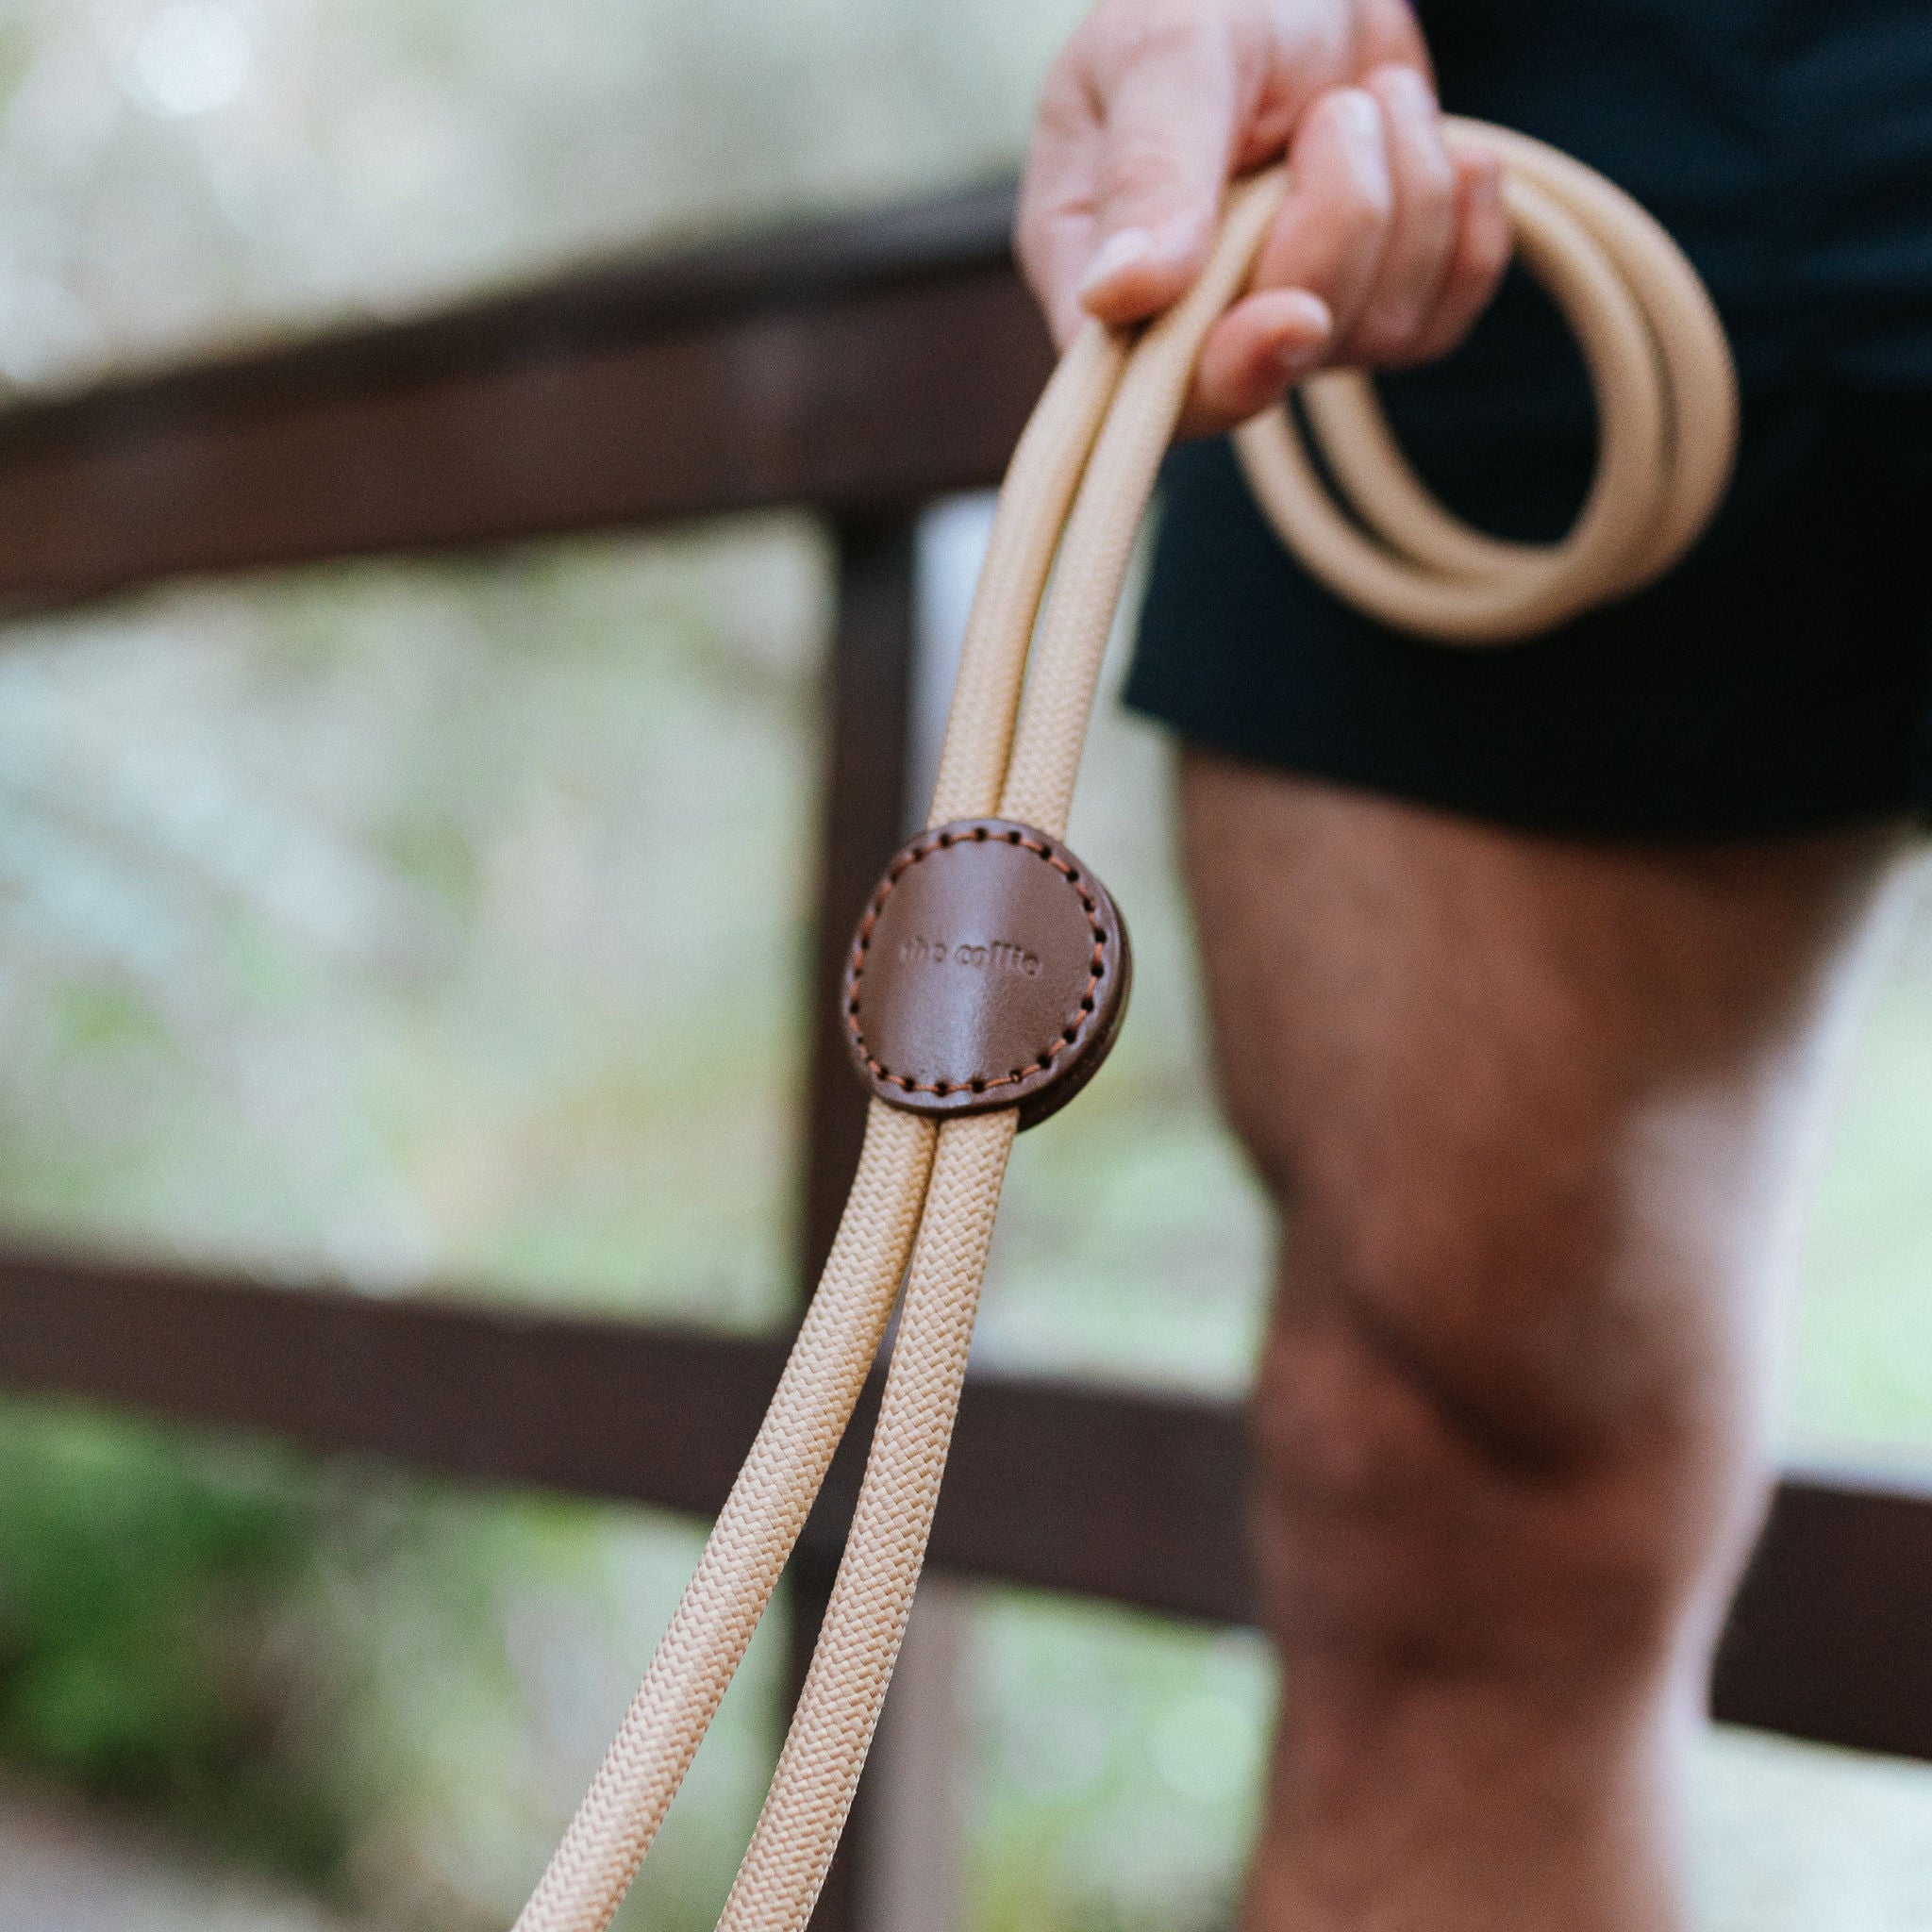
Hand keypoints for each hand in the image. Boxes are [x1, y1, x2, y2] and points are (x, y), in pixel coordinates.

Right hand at [1017, 0, 1510, 436]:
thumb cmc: (1206, 1)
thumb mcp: (1166, 53)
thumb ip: (1146, 172)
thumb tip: (1119, 296)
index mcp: (1101, 284)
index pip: (1156, 391)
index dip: (1230, 375)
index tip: (1297, 313)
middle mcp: (1188, 327)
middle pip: (1287, 357)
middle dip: (1340, 222)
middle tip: (1337, 109)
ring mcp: (1286, 326)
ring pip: (1378, 333)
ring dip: (1409, 198)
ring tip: (1371, 100)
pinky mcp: (1372, 309)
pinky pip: (1442, 322)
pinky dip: (1465, 230)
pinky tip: (1449, 153)